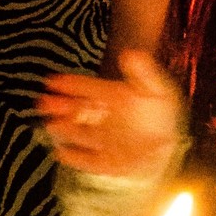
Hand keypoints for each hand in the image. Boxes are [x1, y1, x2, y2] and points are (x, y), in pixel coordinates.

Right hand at [36, 50, 186, 177]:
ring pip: (79, 132)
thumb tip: (130, 53)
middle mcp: (104, 117)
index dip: (70, 84)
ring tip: (51, 125)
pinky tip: (62, 152)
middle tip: (42, 102)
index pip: (87, 88)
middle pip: (78, 109)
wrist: (173, 145)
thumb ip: (143, 73)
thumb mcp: (157, 90)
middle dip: (60, 106)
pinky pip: (88, 160)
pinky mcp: (107, 161)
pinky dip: (75, 157)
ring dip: (65, 128)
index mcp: (113, 97)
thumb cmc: (162, 115)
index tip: (51, 81)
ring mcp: (104, 139)